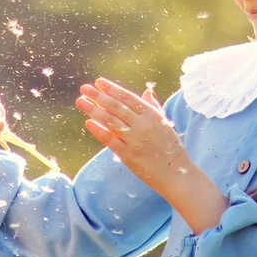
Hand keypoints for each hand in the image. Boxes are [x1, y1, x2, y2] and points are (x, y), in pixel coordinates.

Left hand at [75, 77, 228, 230]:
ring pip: (110, 121)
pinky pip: (110, 140)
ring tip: (80, 102)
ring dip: (93, 110)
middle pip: (116, 107)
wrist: (176, 174)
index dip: (112, 89)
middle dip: (98, 96)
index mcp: (152, 116)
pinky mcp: (129, 155)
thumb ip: (154, 107)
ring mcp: (135, 140)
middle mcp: (143, 125)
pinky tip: (88, 122)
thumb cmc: (171, 148)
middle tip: (84, 88)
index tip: (99, 82)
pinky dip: (98, 130)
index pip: (128, 98)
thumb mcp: (165, 124)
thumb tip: (146, 91)